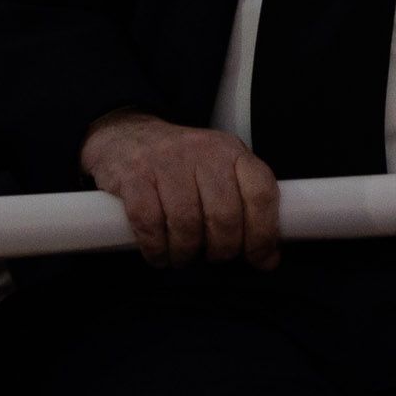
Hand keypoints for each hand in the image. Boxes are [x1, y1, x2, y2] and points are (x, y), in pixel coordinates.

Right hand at [80, 112, 279, 269]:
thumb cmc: (181, 165)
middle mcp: (202, 151)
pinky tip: (158, 252)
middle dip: (221, 250)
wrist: (128, 136)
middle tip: (213, 256)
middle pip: (224, 216)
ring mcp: (166, 161)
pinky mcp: (134, 175)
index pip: (261, 193)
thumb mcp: (220, 172)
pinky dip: (156, 249)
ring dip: (185, 253)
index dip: (263, 234)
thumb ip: (246, 209)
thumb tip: (268, 259)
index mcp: (231, 151)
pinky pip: (150, 224)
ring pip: (186, 224)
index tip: (258, 258)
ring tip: (183, 255)